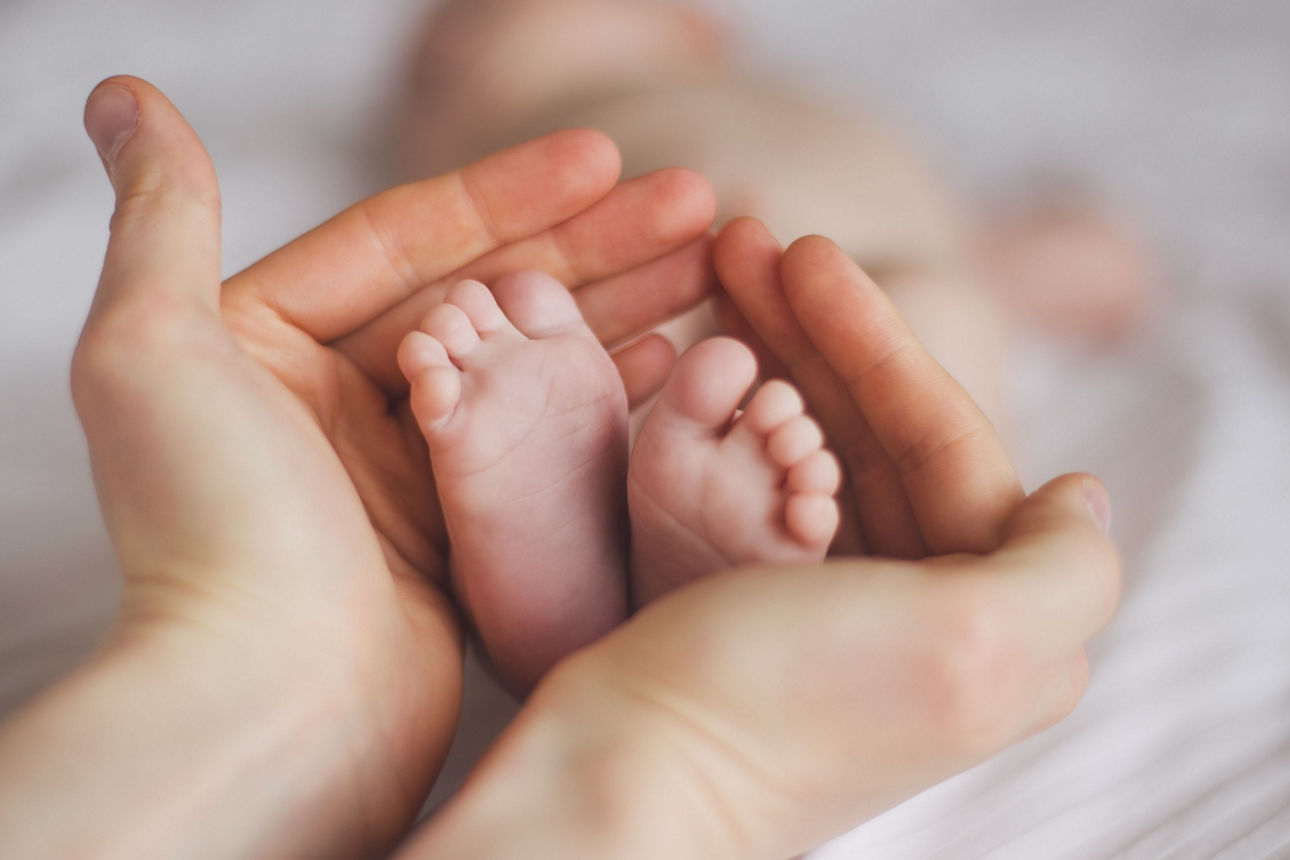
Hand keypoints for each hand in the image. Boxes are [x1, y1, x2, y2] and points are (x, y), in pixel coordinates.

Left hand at [0, 76, 715, 858]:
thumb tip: (124, 96)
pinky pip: (543, 439)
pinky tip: (668, 355)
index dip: (511, 192)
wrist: (270, 706)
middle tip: (695, 201)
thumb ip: (162, 216)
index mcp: (268, 343)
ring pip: (527, 361)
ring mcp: (405, 468)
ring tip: (710, 263)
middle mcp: (336, 400)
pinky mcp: (459, 531)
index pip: (408, 238)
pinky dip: (602, 393)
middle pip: (487, 292)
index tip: (605, 156)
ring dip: (617, 307)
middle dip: (594, 243)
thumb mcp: (154, 352)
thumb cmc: (210, 530)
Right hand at [404, 221, 1118, 858]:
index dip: (878, 341)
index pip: (948, 443)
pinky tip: (708, 358)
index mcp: (991, 619)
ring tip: (719, 269)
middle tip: (744, 238)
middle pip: (879, 434)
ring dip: (774, 352)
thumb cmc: (785, 709)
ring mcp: (832, 603)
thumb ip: (1066, 566)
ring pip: (817, 446)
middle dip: (818, 332)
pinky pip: (759, 479)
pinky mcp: (753, 603)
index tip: (803, 251)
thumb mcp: (974, 642)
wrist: (628, 779)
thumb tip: (1079, 494)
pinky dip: (737, 411)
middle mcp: (920, 610)